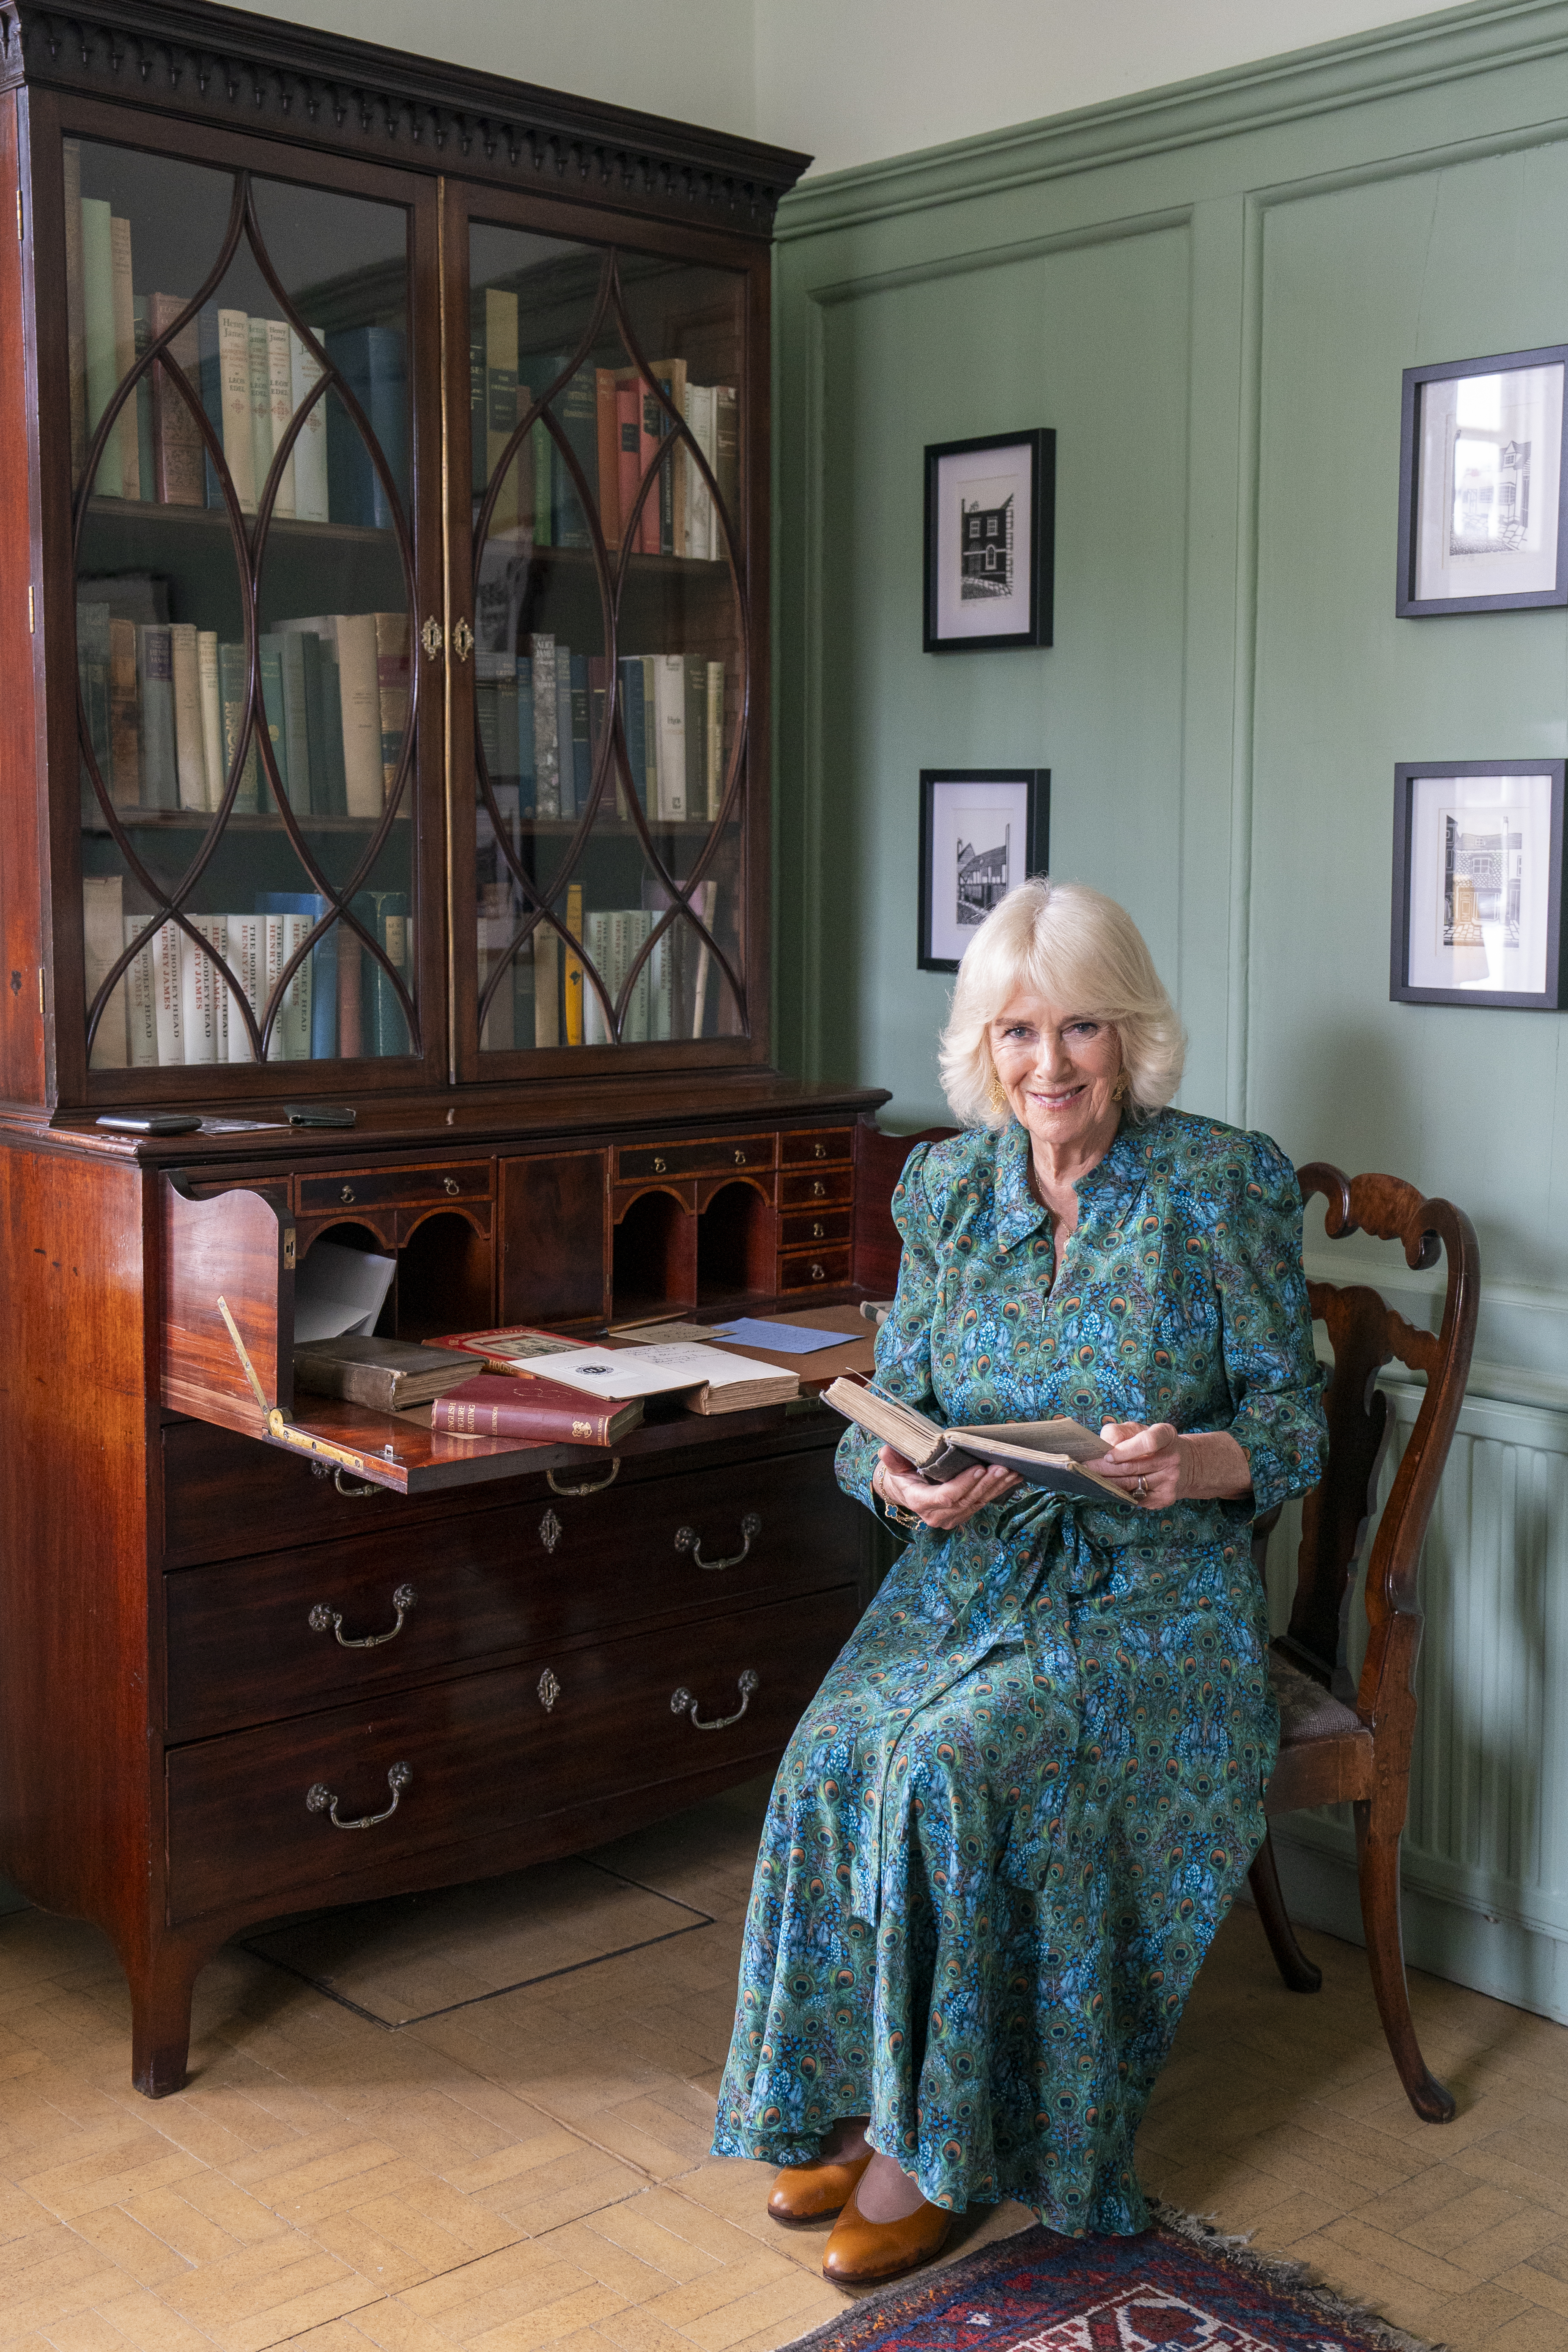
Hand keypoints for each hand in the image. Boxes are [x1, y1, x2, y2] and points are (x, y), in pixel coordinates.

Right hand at [873, 1444, 1019, 1530]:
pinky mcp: (962, 1515)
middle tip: (1003, 1467)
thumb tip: (885, 1451)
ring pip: (977, 1503)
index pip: (946, 1496)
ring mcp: (951, 1518)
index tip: (979, 1468)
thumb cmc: (901, 1475)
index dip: (964, 1484)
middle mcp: (937, 1515)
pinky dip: (997, 1491)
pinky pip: (982, 1503)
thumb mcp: (894, 1467)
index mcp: (920, 1502)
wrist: (905, 1492)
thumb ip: (893, 1460)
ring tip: (1012, 1471)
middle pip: (966, 1500)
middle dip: (986, 1484)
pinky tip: (1012, 1478)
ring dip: (996, 1487)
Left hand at [1096, 1422, 1252, 1507]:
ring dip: (1106, 1483)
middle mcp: (1172, 1458)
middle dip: (1102, 1469)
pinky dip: (1118, 1494)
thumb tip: (1103, 1445)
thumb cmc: (1152, 1443)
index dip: (1125, 1450)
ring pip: (1130, 1485)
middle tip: (1082, 1469)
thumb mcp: (1138, 1429)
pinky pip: (1135, 1498)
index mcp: (1166, 1434)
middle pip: (1131, 1468)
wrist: (1185, 1464)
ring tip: (1088, 1479)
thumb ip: (1119, 1432)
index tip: (1107, 1456)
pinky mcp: (1166, 1498)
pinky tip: (1106, 1489)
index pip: (1148, 1442)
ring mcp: (1171, 1481)